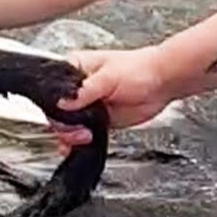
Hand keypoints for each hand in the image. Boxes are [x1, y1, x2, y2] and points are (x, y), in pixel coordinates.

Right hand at [51, 45, 173, 154]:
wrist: (162, 82)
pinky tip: (78, 147)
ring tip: (84, 138)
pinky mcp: (100, 120)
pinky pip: (84, 134)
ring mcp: (89, 106)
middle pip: (59, 112)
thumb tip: (64, 103)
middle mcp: (79, 89)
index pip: (53, 90)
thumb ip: (85, 91)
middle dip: (65, 125)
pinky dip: (80, 143)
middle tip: (79, 131)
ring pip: (69, 125)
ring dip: (72, 136)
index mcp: (75, 70)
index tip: (64, 117)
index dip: (54, 106)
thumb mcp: (108, 77)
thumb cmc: (139, 69)